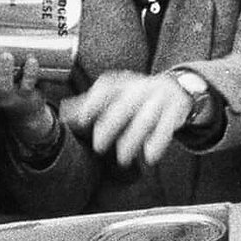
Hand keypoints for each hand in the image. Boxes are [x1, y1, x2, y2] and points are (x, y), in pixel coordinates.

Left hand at [61, 69, 197, 165]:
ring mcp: (159, 99)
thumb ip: (91, 103)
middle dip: (110, 126)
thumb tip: (63, 115)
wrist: (177, 87)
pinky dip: (158, 142)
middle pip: (124, 105)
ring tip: (122, 158)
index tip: (82, 120)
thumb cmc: (139, 95)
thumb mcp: (116, 92)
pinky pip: (167, 127)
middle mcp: (140, 88)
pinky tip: (149, 156)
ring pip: (146, 119)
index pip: (105, 90)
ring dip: (133, 140)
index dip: (92, 104)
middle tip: (98, 146)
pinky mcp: (175, 111)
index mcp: (122, 83)